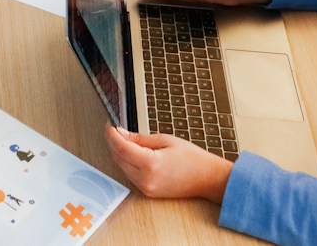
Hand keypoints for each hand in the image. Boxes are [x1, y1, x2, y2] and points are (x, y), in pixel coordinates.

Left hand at [105, 125, 232, 201]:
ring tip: (123, 138)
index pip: (121, 148)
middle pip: (118, 158)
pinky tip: (131, 152)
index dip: (111, 135)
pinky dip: (127, 162)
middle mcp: (145, 179)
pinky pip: (130, 175)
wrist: (208, 179)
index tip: (109, 124)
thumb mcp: (165, 140)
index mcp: (150, 164)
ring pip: (122, 167)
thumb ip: (140, 139)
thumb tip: (121, 133)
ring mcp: (146, 188)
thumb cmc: (192, 158)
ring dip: (119, 152)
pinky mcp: (148, 192)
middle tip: (115, 128)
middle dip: (113, 142)